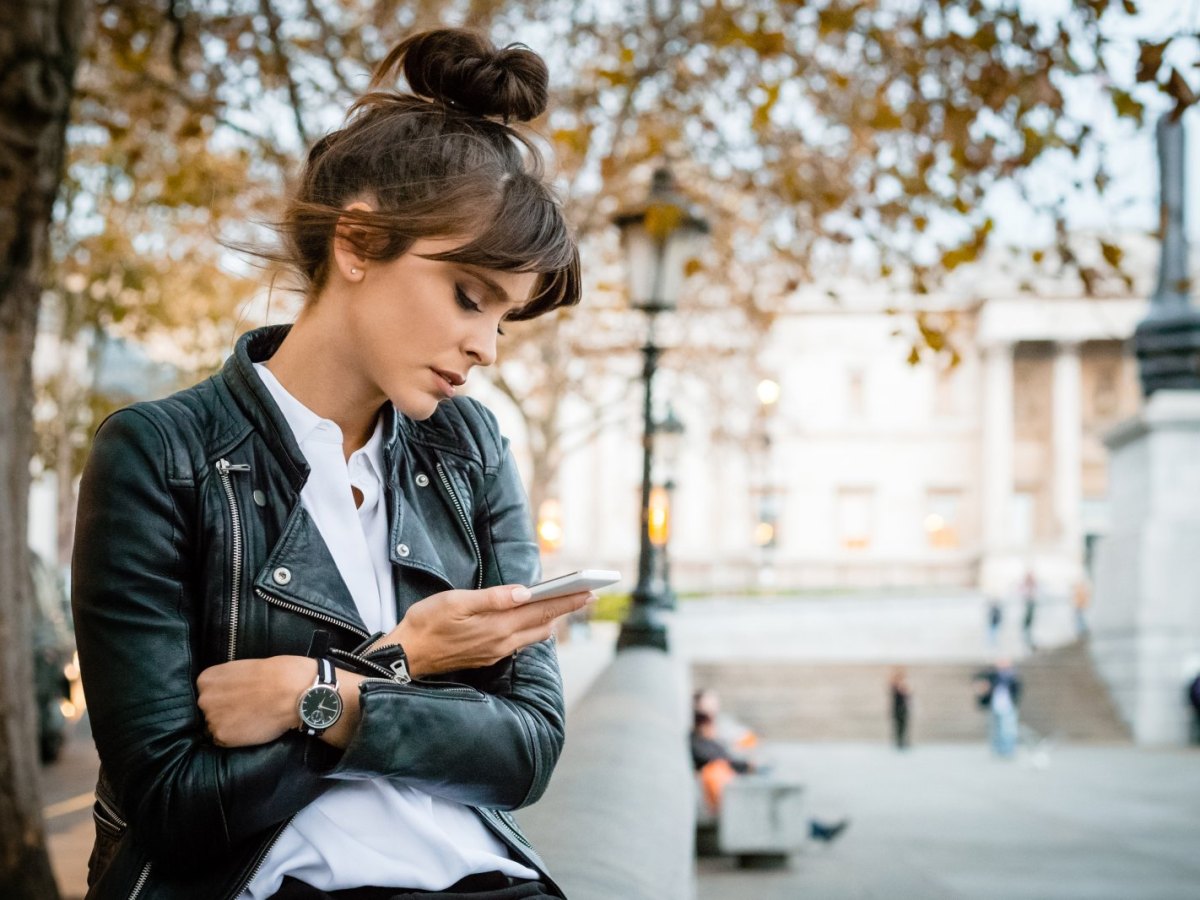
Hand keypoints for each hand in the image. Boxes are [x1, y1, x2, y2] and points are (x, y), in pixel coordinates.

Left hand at [196, 655, 313, 746]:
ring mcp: (211, 718)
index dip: (224, 695)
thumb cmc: (279, 673)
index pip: (207, 692)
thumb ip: (231, 679)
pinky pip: (224, 740)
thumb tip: (231, 689)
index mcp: (207, 678)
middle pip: (209, 710)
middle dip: (225, 710)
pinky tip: (252, 728)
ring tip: (251, 719)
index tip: (239, 696)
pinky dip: (236, 738)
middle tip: (246, 708)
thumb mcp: (247, 667)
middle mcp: (204, 698)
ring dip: (230, 725)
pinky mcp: (222, 736)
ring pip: (216, 726)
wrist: (294, 692)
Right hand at [372, 584, 592, 676]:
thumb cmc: (427, 622)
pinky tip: (536, 622)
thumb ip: (492, 598)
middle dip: (566, 608)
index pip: (541, 610)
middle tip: (589, 595)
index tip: (589, 590)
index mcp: (497, 626)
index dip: (567, 600)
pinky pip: (520, 643)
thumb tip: (525, 591)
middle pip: (543, 623)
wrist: (407, 654)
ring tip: (566, 606)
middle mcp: (502, 642)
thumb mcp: (456, 602)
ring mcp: (496, 652)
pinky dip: (534, 629)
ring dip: (552, 620)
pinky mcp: (487, 657)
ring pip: (534, 636)